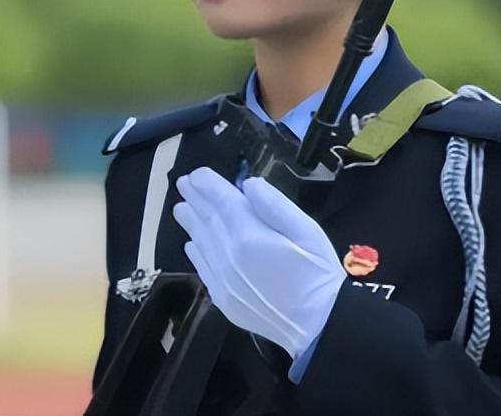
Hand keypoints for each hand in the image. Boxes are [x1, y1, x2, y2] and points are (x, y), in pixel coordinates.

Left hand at [173, 167, 344, 359]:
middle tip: (184, 183)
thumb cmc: (318, 274)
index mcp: (248, 235)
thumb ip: (274, 205)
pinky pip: (201, 268)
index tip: (197, 174)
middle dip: (193, 198)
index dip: (206, 184)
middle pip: (205, 219)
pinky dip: (195, 251)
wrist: (318, 327)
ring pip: (198, 242)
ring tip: (182, 208)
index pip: (219, 200)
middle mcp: (227, 255)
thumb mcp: (306, 231)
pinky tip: (193, 243)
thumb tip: (247, 184)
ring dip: (190, 222)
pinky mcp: (222, 298)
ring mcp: (221, 279)